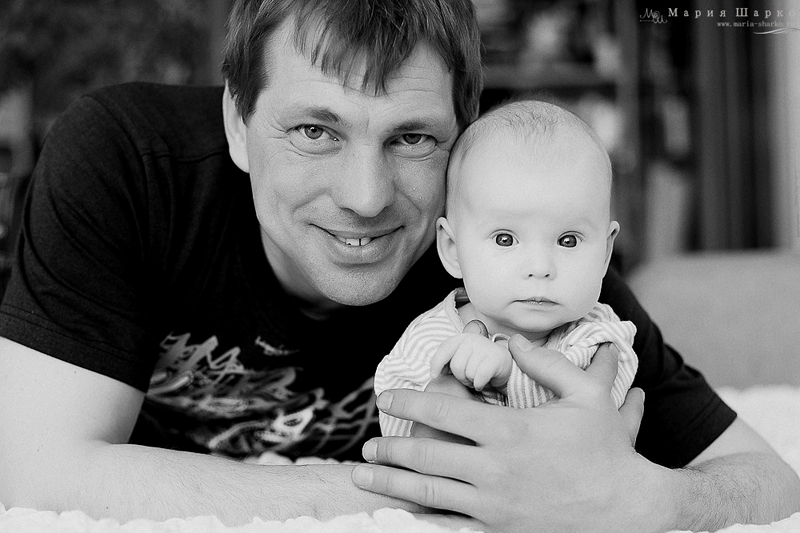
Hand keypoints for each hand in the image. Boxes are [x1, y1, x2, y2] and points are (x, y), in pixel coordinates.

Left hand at [352, 339, 655, 532]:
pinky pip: (452, 524)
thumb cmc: (608, 451)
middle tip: (366, 446)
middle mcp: (494, 469)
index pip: (444, 413)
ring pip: (430, 492)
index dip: (409, 402)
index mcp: (509, 431)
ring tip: (364, 476)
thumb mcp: (587, 397)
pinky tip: (402, 513)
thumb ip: (547, 364)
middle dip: (390, 449)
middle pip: (427, 455)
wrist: (629, 510)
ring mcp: (494, 505)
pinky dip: (424, 517)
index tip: (386, 398)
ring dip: (392, 483)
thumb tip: (514, 343)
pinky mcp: (499, 531)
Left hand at [430, 329, 512, 391]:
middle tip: (468, 377)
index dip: (436, 363)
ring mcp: (485, 347)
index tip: (434, 376)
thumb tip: (433, 374)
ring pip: (468, 373)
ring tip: (476, 377)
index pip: (444, 349)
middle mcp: (472, 339)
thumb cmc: (477, 364)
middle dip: (460, 377)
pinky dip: (479, 384)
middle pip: (456, 366)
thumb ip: (446, 361)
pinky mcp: (496, 358)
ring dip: (471, 381)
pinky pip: (480, 377)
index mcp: (460, 338)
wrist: (503, 366)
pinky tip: (483, 382)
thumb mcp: (460, 359)